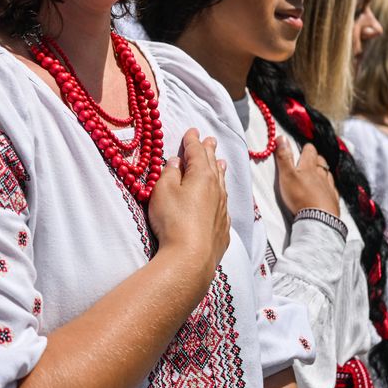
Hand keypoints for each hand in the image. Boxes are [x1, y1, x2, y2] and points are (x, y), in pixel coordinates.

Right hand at [147, 128, 229, 278]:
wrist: (191, 257)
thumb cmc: (173, 220)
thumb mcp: (163, 191)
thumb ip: (169, 174)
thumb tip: (176, 162)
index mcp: (201, 176)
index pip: (197, 153)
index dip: (193, 141)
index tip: (193, 131)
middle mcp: (216, 189)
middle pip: (213, 165)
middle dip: (209, 151)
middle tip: (210, 140)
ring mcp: (222, 209)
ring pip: (222, 183)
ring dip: (219, 170)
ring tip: (221, 162)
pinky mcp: (222, 227)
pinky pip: (224, 202)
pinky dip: (222, 193)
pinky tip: (222, 196)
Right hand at [274, 138, 338, 216]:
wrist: (318, 218)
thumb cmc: (300, 196)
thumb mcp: (286, 175)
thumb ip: (284, 157)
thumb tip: (281, 137)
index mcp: (309, 167)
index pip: (310, 151)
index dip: (306, 148)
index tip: (302, 149)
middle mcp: (321, 174)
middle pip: (321, 161)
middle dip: (315, 158)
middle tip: (308, 161)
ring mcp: (329, 186)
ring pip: (327, 174)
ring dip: (322, 171)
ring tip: (317, 174)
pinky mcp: (333, 199)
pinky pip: (332, 188)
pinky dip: (328, 186)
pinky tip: (325, 190)